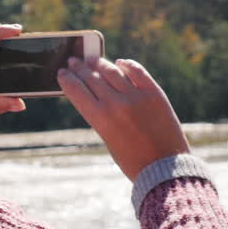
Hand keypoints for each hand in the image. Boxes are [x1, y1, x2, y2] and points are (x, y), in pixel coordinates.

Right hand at [57, 57, 190, 180]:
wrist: (165, 169)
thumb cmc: (133, 160)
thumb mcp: (108, 139)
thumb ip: (100, 116)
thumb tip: (95, 91)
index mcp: (100, 119)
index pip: (76, 90)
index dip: (66, 79)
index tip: (62, 72)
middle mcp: (116, 103)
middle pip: (92, 77)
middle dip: (80, 67)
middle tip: (74, 60)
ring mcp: (136, 96)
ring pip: (112, 71)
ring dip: (99, 63)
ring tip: (93, 59)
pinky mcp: (155, 93)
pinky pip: (137, 71)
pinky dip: (127, 65)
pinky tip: (120, 63)